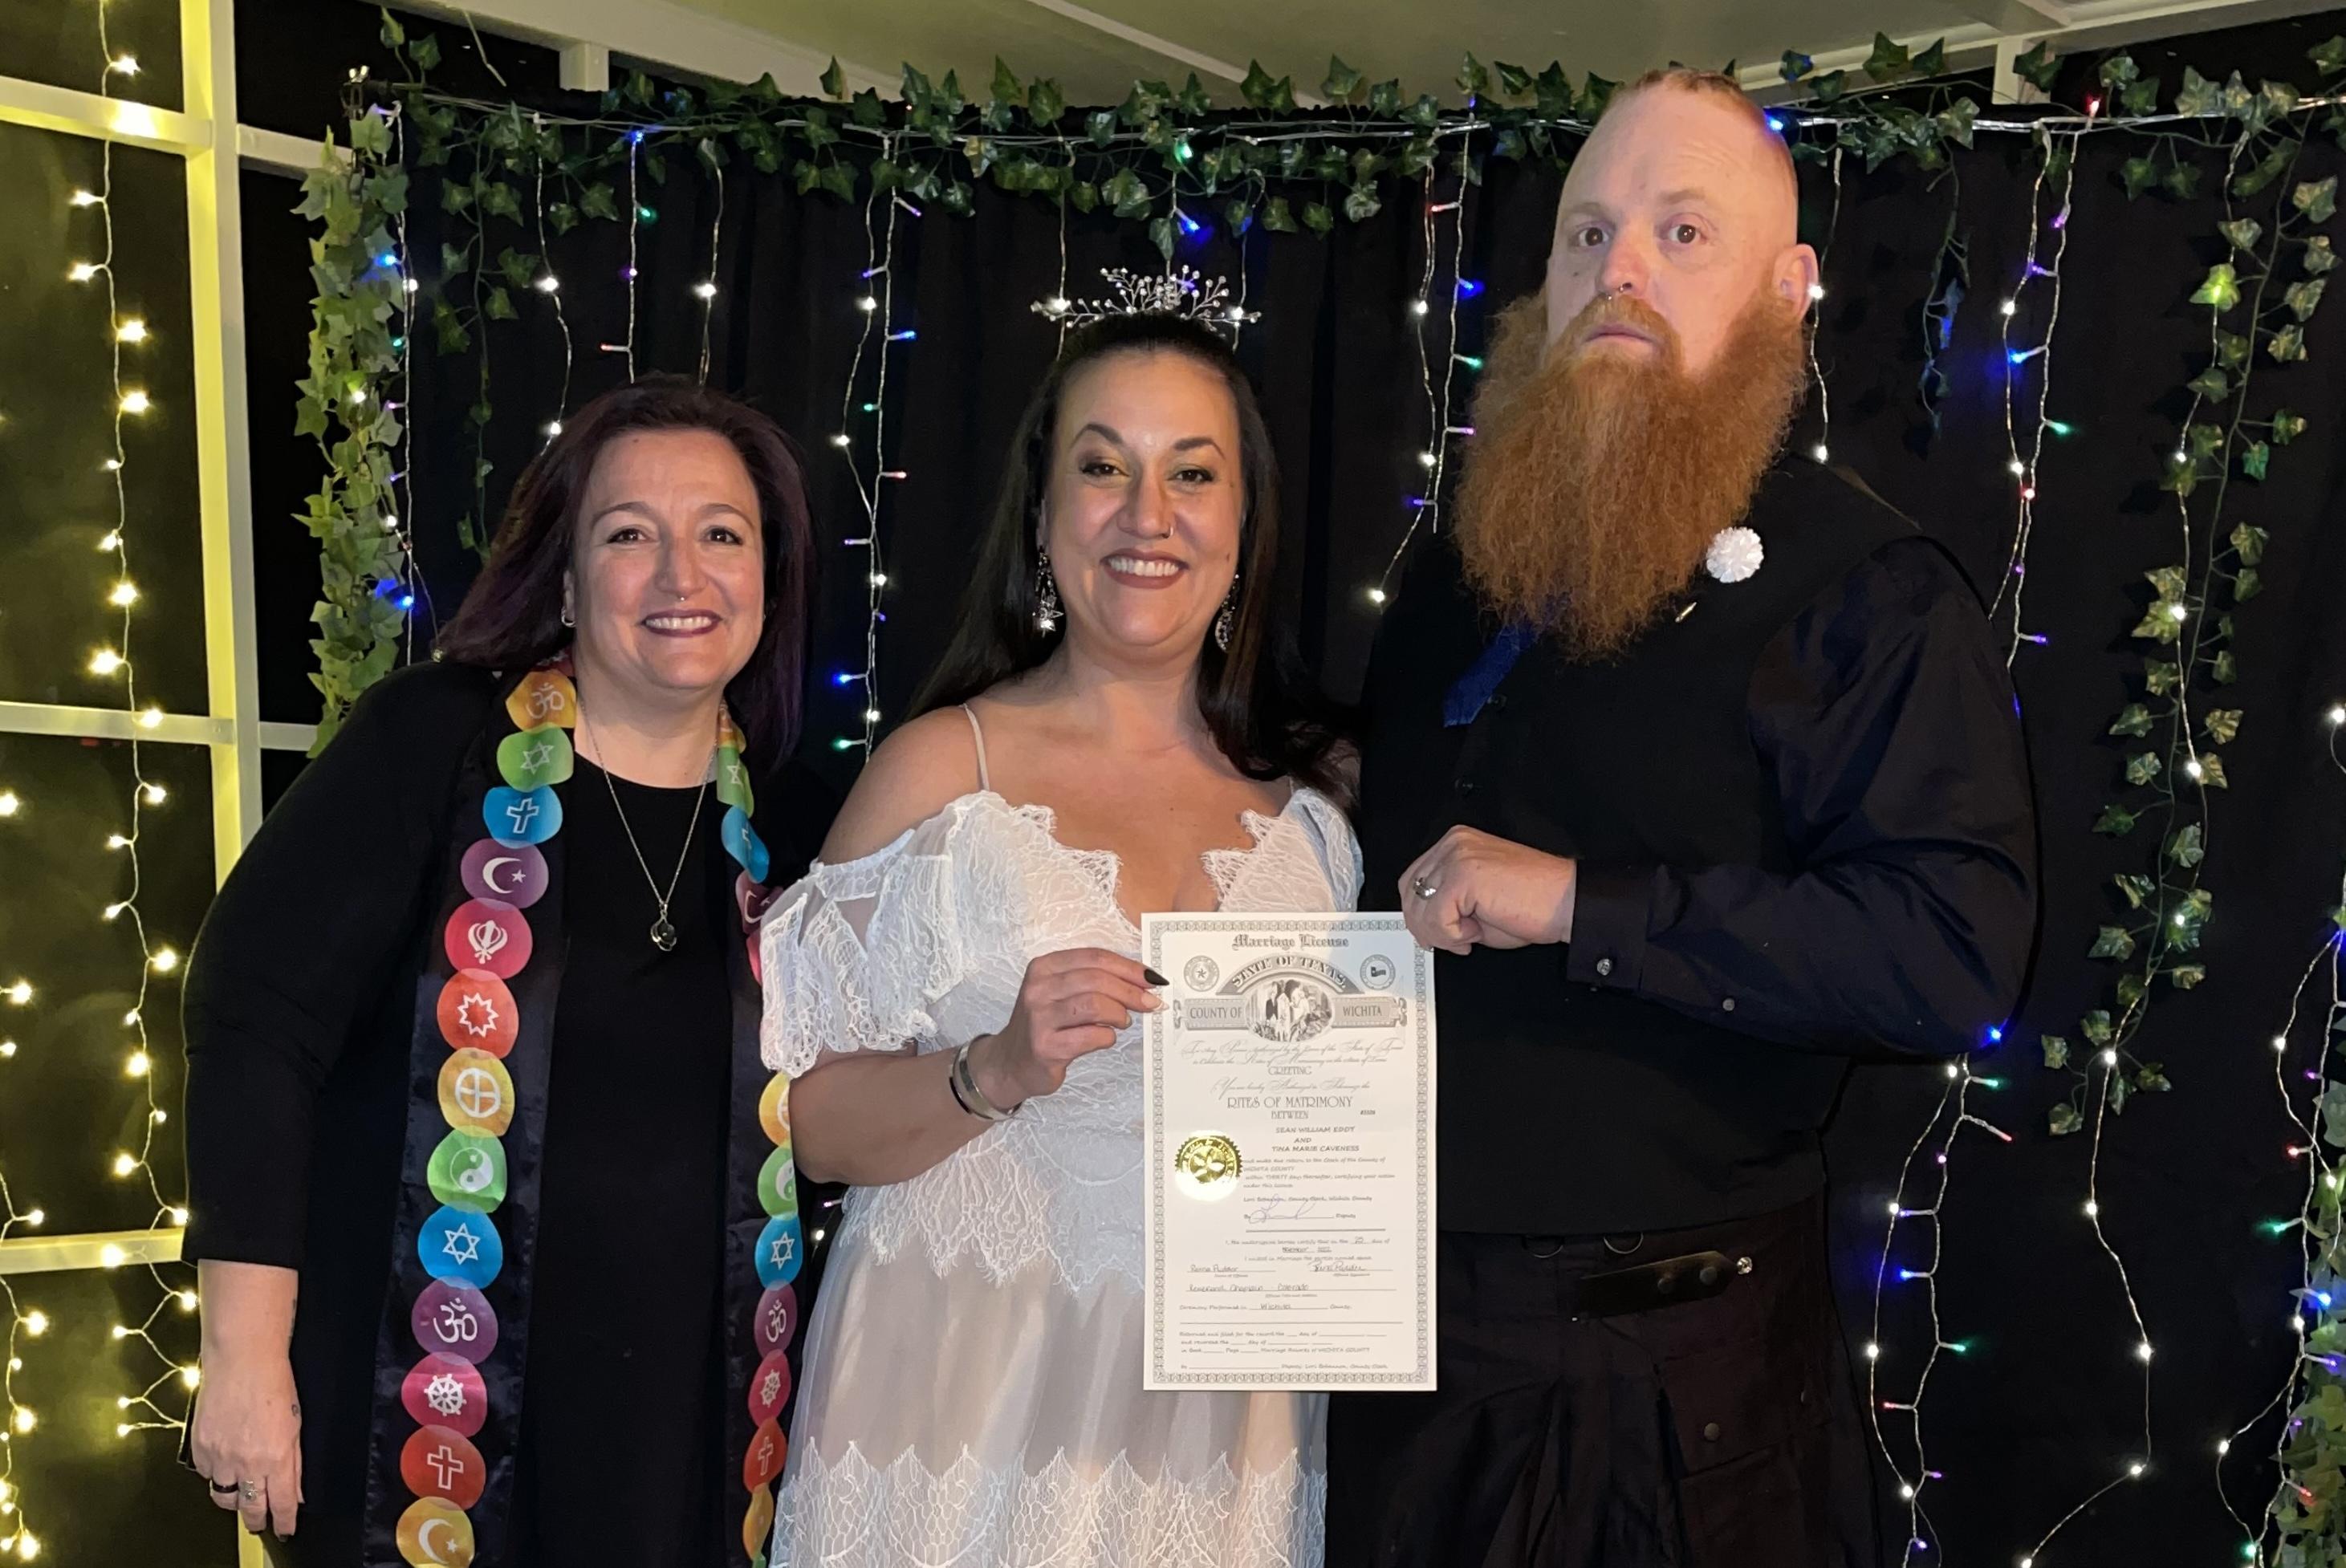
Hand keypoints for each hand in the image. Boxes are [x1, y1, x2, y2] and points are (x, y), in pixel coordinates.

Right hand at [190, 1347, 302, 1539]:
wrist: (242, 1359)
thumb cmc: (274, 1384)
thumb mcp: (296, 1426)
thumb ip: (294, 1464)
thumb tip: (294, 1493)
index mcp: (275, 1457)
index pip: (280, 1504)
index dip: (284, 1522)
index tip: (286, 1530)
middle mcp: (246, 1462)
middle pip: (249, 1509)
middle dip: (256, 1521)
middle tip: (261, 1524)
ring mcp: (219, 1457)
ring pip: (224, 1496)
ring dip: (234, 1499)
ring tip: (242, 1495)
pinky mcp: (199, 1449)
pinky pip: (207, 1474)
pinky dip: (216, 1474)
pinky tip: (225, 1463)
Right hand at [969, 947, 1162, 1103]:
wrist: (1011, 1062)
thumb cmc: (1046, 1024)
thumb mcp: (1061, 992)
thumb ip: (1094, 981)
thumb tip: (1142, 981)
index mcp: (1045, 967)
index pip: (1095, 957)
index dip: (1129, 967)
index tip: (1152, 979)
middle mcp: (1038, 988)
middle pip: (1097, 980)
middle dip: (1131, 991)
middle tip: (1150, 1003)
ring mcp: (1040, 1018)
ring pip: (1095, 1005)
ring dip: (1119, 1014)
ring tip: (1123, 1021)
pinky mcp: (1046, 1047)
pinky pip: (1091, 1037)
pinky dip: (1107, 1037)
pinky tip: (1105, 1038)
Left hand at [1400, 827, 1577, 955]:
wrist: (1567, 902)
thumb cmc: (1533, 903)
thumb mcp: (1476, 901)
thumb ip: (1446, 903)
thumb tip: (1423, 922)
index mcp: (1457, 844)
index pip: (1413, 879)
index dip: (1421, 914)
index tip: (1438, 933)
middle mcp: (1454, 844)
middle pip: (1409, 892)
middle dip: (1426, 927)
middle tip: (1453, 940)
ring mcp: (1457, 856)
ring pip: (1419, 908)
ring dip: (1442, 934)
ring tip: (1472, 934)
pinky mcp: (1464, 875)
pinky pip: (1436, 919)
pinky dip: (1454, 936)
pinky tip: (1478, 931)